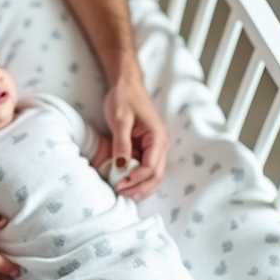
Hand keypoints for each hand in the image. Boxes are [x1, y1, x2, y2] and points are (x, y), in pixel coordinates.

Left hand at [103, 78, 170, 200]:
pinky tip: (124, 185)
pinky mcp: (146, 150)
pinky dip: (136, 180)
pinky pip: (144, 170)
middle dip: (139, 188)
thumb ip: (121, 143)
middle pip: (155, 177)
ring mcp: (154, 149)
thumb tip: (121, 167)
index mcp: (157, 137)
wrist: (126, 86)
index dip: (136, 180)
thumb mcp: (120, 119)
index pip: (151, 167)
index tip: (119, 184)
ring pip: (152, 177)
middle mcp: (160, 145)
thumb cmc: (124, 98)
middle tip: (120, 194)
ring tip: (122, 194)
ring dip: (139, 188)